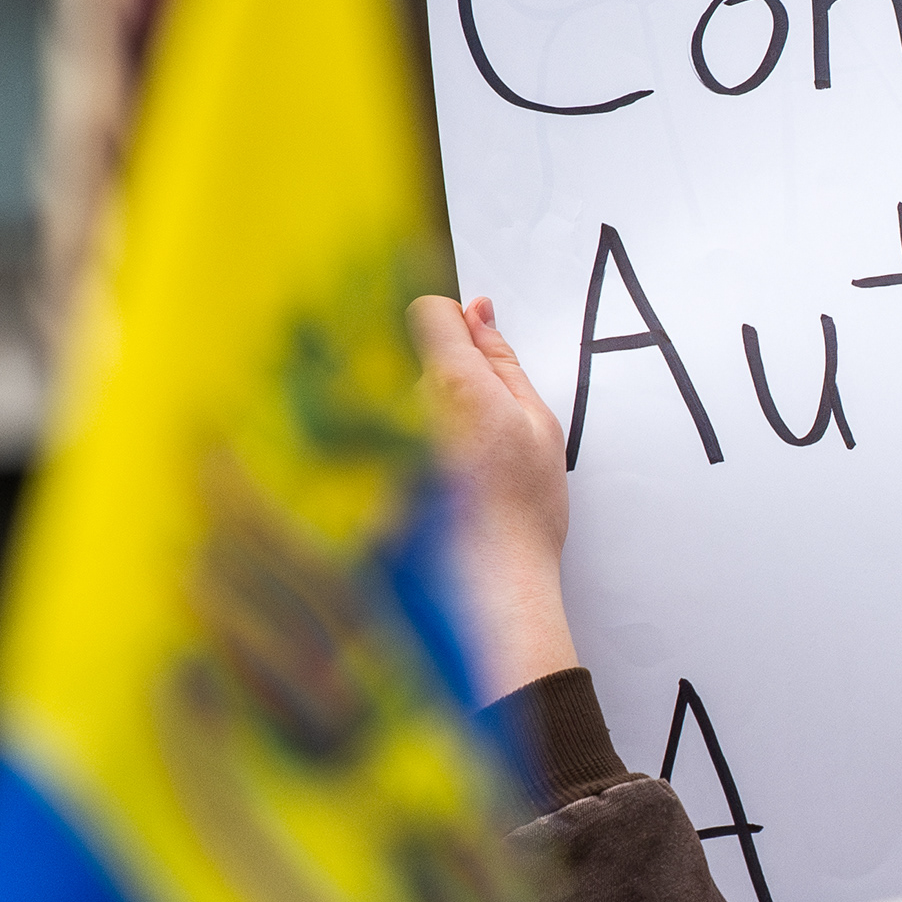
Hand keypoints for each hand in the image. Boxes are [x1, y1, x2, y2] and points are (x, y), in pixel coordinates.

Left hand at [410, 293, 576, 702]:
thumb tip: (479, 314)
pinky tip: (441, 494)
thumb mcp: (539, 424)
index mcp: (454, 385)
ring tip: (464, 472)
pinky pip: (382, 444)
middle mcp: (405, 407)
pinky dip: (409, 459)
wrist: (493, 589)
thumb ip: (503, 361)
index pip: (428, 312)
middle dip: (446, 380)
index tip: (470, 346)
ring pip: (399, 404)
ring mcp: (379, 441)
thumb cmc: (525, 512)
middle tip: (483, 431)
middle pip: (415, 362)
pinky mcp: (362, 475)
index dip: (453, 323)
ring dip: (427, 421)